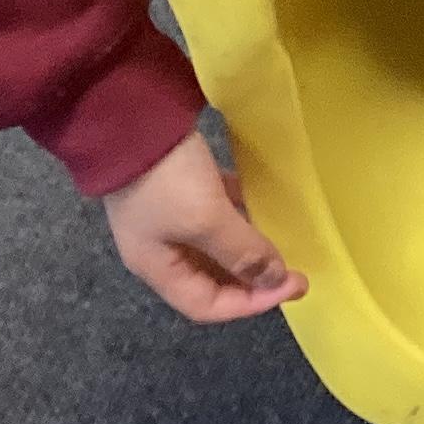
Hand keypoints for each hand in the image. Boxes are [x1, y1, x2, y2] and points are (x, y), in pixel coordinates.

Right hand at [102, 131, 306, 322]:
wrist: (130, 117)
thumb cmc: (166, 180)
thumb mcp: (206, 220)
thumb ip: (242, 252)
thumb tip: (274, 280)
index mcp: (157, 268)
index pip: (207, 306)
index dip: (251, 304)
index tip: (293, 286)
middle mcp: (161, 249)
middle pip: (211, 279)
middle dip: (252, 278)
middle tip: (294, 267)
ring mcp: (168, 216)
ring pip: (215, 246)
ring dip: (248, 246)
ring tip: (284, 240)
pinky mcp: (177, 187)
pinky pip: (214, 213)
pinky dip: (239, 215)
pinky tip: (262, 204)